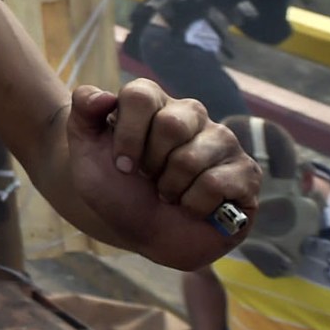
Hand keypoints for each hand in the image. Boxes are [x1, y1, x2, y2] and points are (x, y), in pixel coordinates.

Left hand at [62, 80, 259, 270]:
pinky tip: (194, 207)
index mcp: (156, 102)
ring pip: (191, 158)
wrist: (142, 234)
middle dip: (150, 165)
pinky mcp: (246, 172)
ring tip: (170, 194)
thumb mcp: (86, 153)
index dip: (126, 136)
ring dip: (170, 189)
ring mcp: (223, 142)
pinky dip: (194, 205)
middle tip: (150, 179)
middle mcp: (192, 115)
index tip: (122, 165)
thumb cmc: (117, 190)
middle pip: (171, 124)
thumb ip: (83, 113)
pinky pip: (217, 183)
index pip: (141, 95)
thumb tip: (103, 95)